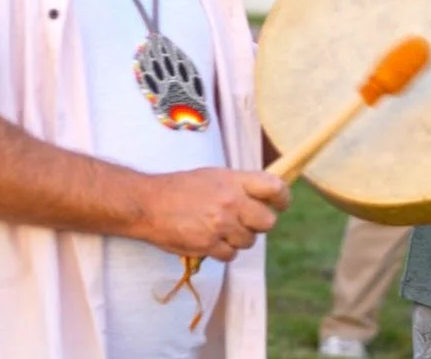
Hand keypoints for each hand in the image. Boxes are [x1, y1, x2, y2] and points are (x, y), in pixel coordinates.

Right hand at [136, 168, 290, 261]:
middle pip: (268, 222)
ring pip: (249, 241)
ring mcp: (220, 225)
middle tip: (246, 221)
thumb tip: (266, 197)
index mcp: (234, 181)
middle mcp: (231, 202)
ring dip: (239, 239)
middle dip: (259, 224)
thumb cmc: (180, 188)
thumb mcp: (214, 176)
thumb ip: (240, 185)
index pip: (275, 188)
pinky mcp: (208, 245)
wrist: (147, 204)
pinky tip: (211, 241)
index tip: (282, 203)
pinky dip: (223, 251)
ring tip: (221, 229)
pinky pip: (231, 255)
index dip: (283, 198)